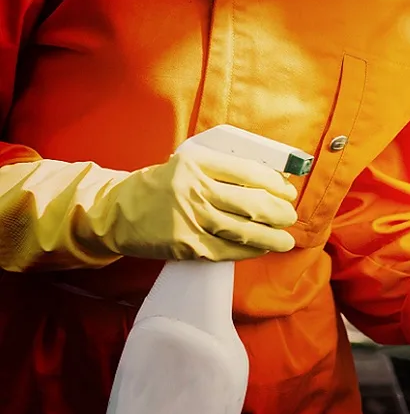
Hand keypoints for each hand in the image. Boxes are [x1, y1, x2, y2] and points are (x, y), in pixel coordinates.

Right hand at [75, 143, 298, 261]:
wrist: (116, 212)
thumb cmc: (160, 185)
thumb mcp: (188, 163)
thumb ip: (222, 168)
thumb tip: (269, 180)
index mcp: (198, 162)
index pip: (249, 172)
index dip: (275, 184)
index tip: (287, 191)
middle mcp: (194, 189)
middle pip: (252, 202)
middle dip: (279, 212)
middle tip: (290, 217)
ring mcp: (190, 219)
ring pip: (243, 230)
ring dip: (271, 237)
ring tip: (286, 240)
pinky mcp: (186, 245)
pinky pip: (227, 250)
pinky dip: (249, 251)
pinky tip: (261, 249)